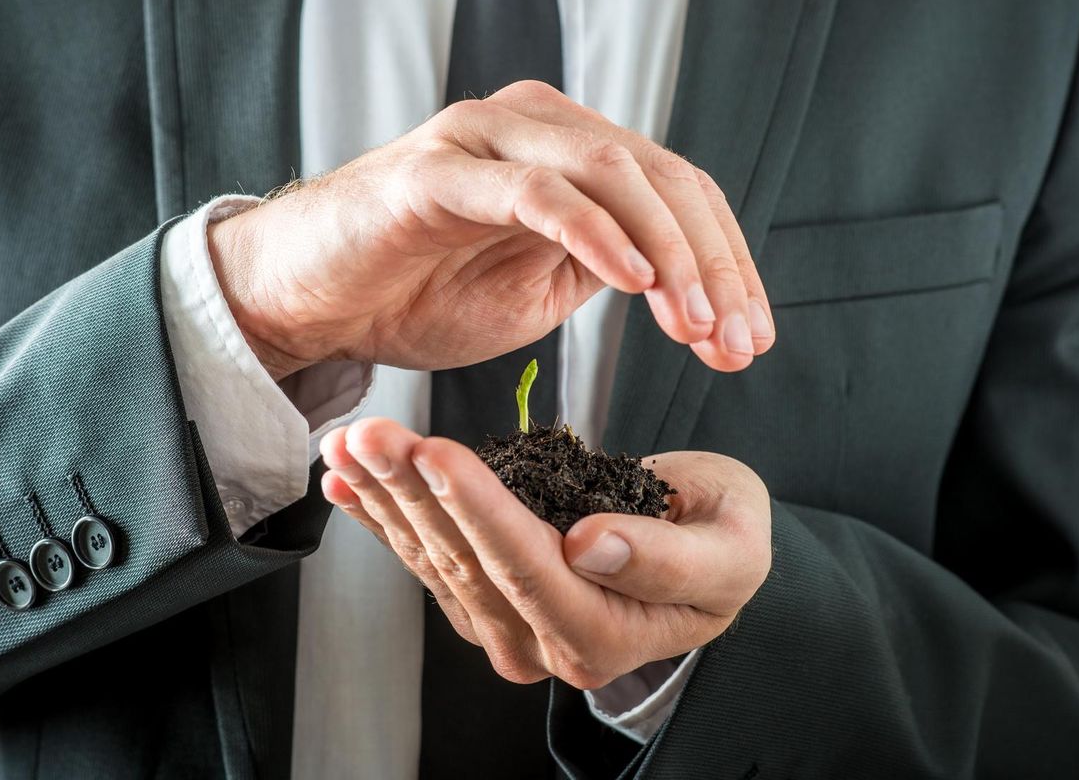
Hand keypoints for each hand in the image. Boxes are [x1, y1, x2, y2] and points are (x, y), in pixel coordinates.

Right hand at [209, 80, 774, 380]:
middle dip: (714, 266)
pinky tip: (635, 284)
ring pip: (612, 173)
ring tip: (696, 325)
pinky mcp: (439, 172)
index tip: (750, 341)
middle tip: (736, 342)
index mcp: (571, 155)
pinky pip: (535, 191)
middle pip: (663, 179)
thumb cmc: (416, 294)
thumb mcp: (536, 290)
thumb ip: (604, 269)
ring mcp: (487, 140)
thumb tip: (684, 288)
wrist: (310, 300)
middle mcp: (538, 128)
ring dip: (669, 254)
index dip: (727, 265)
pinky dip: (596, 233)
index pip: (680, 194)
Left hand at [318, 417, 770, 688]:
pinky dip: (385, 515)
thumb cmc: (723, 539)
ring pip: (436, 560)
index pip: (532, 570)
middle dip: (413, 493)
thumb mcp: (729, 546)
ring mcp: (511, 628)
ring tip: (349, 445)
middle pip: (469, 564)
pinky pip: (428, 558)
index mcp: (611, 634)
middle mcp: (549, 644)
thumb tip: (590, 547)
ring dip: (386, 498)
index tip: (438, 453)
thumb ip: (667, 558)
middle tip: (370, 433)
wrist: (704, 548)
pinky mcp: (486, 602)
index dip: (480, 511)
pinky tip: (349, 482)